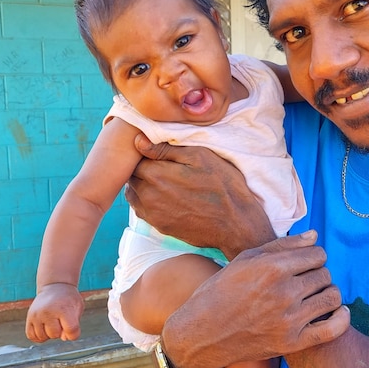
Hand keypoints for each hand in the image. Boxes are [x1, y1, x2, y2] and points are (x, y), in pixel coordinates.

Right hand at [25, 283, 83, 342]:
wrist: (55, 286)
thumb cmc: (68, 299)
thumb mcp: (77, 308)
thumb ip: (74, 325)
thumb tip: (64, 338)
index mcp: (64, 309)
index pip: (71, 330)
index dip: (73, 334)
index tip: (73, 328)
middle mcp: (48, 312)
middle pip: (55, 335)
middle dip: (60, 331)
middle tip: (61, 320)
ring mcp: (37, 315)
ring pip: (43, 337)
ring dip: (49, 334)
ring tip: (53, 322)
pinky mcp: (29, 317)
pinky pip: (31, 336)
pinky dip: (38, 336)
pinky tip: (44, 328)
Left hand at [126, 134, 275, 258]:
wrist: (236, 224)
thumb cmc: (222, 185)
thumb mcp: (199, 157)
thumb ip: (165, 149)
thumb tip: (137, 141)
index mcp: (157, 174)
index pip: (135, 158)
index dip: (146, 152)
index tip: (160, 153)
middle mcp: (149, 195)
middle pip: (132, 176)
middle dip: (142, 168)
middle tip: (164, 165)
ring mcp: (153, 213)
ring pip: (134, 193)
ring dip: (143, 185)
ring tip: (164, 181)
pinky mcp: (160, 226)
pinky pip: (142, 210)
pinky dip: (147, 201)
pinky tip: (166, 197)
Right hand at [160, 231, 349, 367]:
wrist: (202, 333)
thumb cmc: (222, 291)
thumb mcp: (247, 260)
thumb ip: (283, 245)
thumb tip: (315, 235)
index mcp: (272, 268)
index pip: (318, 254)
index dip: (314, 257)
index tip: (306, 263)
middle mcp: (284, 293)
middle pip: (325, 275)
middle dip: (319, 274)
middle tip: (307, 280)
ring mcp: (289, 320)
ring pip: (332, 297)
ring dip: (328, 293)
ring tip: (316, 294)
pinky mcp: (292, 343)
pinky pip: (333, 329)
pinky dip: (341, 318)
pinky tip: (338, 311)